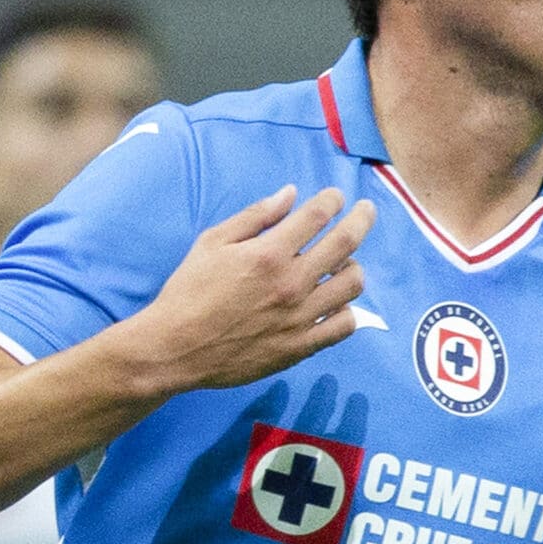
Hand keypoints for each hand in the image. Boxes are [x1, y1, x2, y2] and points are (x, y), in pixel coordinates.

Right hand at [128, 186, 374, 392]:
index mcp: (269, 253)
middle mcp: (292, 283)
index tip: (336, 196)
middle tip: (366, 211)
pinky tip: (335, 303)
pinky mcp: (301, 346)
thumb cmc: (189, 291)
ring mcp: (300, 317)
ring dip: (353, 266)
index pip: (317, 215)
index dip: (333, 199)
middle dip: (361, 219)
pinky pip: (343, 326)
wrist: (176, 348)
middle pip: (346, 244)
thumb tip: (290, 194)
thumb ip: (254, 216)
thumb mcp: (212, 243)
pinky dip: (346, 310)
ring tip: (344, 263)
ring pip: (352, 284)